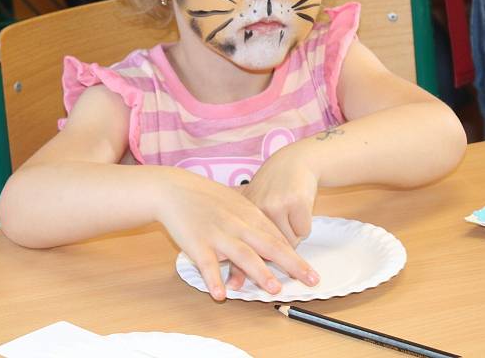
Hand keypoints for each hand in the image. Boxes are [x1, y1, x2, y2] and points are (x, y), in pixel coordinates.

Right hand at [156, 167, 318, 300]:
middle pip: (269, 246)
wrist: (174, 189)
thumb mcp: (236, 202)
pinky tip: (220, 295)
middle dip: (292, 264)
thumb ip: (254, 220)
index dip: (295, 255)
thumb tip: (273, 238)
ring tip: (275, 289)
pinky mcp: (196, 244)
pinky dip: (214, 279)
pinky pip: (207, 264)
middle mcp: (237, 225)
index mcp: (249, 215)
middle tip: (310, 279)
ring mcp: (217, 235)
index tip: (310, 270)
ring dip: (260, 273)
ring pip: (242, 255)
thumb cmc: (206, 196)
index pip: (277, 237)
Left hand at [228, 149, 319, 290]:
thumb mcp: (249, 203)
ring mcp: (276, 205)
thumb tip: (234, 265)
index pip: (237, 244)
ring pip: (287, 243)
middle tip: (275, 288)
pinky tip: (299, 211)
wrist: (293, 162)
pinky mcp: (296, 202)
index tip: (234, 287)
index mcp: (240, 210)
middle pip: (263, 249)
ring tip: (289, 219)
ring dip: (291, 239)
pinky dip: (303, 226)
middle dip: (267, 271)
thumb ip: (239, 230)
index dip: (237, 268)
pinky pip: (302, 231)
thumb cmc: (270, 187)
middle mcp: (256, 208)